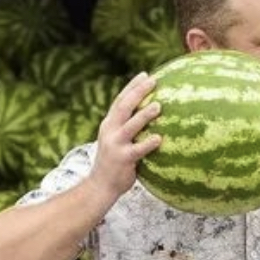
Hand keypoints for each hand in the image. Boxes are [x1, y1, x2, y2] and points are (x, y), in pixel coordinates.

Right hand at [89, 72, 161, 198]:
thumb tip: (151, 115)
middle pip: (124, 106)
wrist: (100, 185)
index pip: (120, 100)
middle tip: (154, 81)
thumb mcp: (116, 140)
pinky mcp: (123, 159)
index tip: (146, 74)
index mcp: (109, 124)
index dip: (132, 86)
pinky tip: (159, 138)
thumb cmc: (114, 162)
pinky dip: (148, 143)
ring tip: (158, 106)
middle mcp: (110, 130)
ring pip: (130, 125)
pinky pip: (137, 150)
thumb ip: (128, 128)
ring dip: (144, 115)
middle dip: (138, 92)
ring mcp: (115, 144)